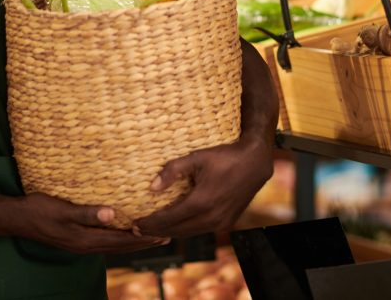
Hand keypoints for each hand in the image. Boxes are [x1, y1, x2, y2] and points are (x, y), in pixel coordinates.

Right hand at [19, 193, 167, 253]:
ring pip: (114, 245)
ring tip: (151, 237)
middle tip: (167, 237)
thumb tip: (112, 214)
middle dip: (144, 242)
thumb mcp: (63, 209)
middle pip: (121, 246)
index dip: (143, 238)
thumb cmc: (40, 210)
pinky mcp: (76, 239)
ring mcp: (81, 244)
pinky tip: (123, 232)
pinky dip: (118, 239)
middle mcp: (86, 245)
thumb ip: (87, 212)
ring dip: (133, 242)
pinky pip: (104, 241)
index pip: (121, 240)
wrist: (18, 219)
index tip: (163, 233)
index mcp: (85, 239)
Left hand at [132, 136, 272, 238]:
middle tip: (137, 230)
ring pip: (189, 233)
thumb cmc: (225, 156)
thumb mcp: (196, 157)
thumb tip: (152, 188)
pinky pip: (201, 230)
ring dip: (171, 232)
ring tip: (153, 230)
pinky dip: (186, 230)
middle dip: (156, 231)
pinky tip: (176, 226)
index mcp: (202, 202)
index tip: (135, 225)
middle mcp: (211, 217)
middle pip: (177, 230)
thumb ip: (172, 171)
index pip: (169, 219)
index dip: (150, 223)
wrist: (255, 162)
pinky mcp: (227, 223)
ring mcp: (221, 223)